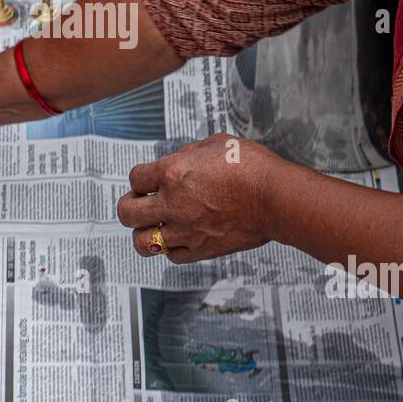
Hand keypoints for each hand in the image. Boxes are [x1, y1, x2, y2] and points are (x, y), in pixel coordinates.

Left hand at [116, 135, 276, 263]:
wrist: (275, 198)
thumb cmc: (251, 166)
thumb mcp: (215, 144)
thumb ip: (188, 153)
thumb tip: (176, 161)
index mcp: (172, 173)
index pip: (135, 178)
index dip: (140, 179)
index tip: (147, 181)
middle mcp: (172, 204)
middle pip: (127, 213)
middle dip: (129, 206)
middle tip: (140, 204)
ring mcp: (185, 231)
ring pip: (142, 242)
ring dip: (144, 233)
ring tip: (154, 226)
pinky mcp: (200, 250)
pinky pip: (171, 256)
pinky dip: (171, 248)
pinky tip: (180, 237)